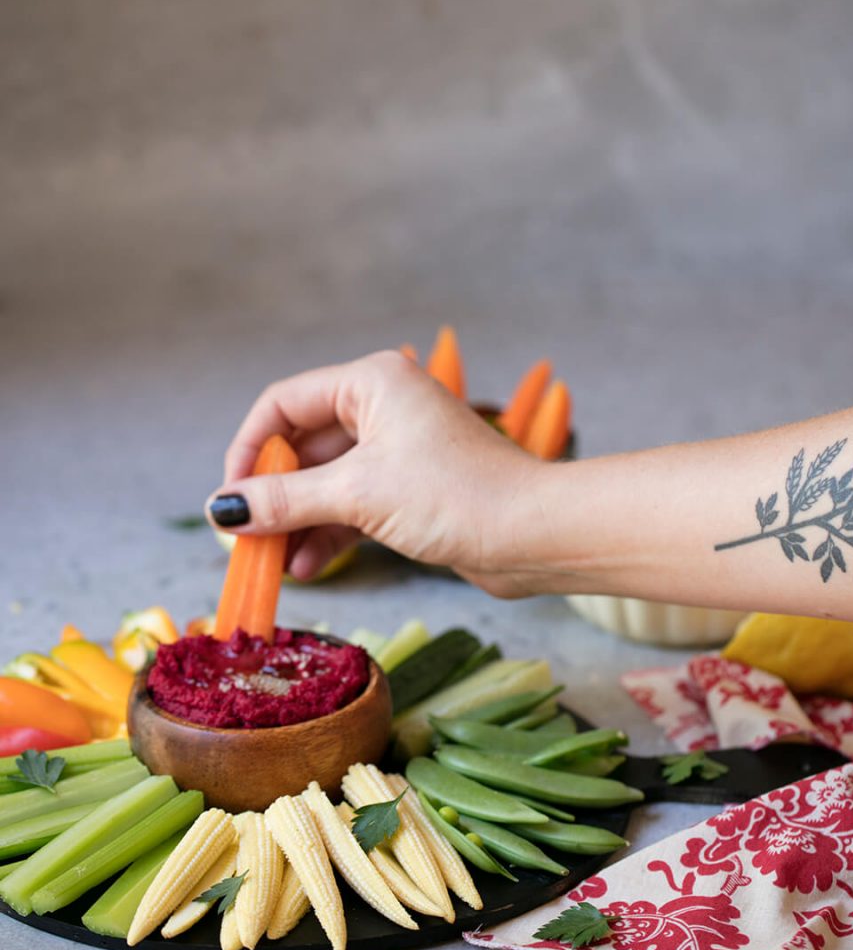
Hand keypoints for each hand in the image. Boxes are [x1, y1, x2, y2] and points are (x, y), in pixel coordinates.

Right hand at [206, 350, 546, 595]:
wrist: (533, 536)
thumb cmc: (454, 496)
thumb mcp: (358, 494)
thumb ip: (285, 499)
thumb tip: (221, 509)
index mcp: (372, 381)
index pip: (285, 403)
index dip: (249, 448)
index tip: (229, 497)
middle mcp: (383, 406)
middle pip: (304, 445)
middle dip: (273, 494)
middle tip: (245, 539)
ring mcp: (398, 448)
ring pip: (327, 480)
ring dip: (297, 521)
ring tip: (272, 563)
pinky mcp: (410, 487)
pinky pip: (353, 504)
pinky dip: (329, 532)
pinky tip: (306, 568)